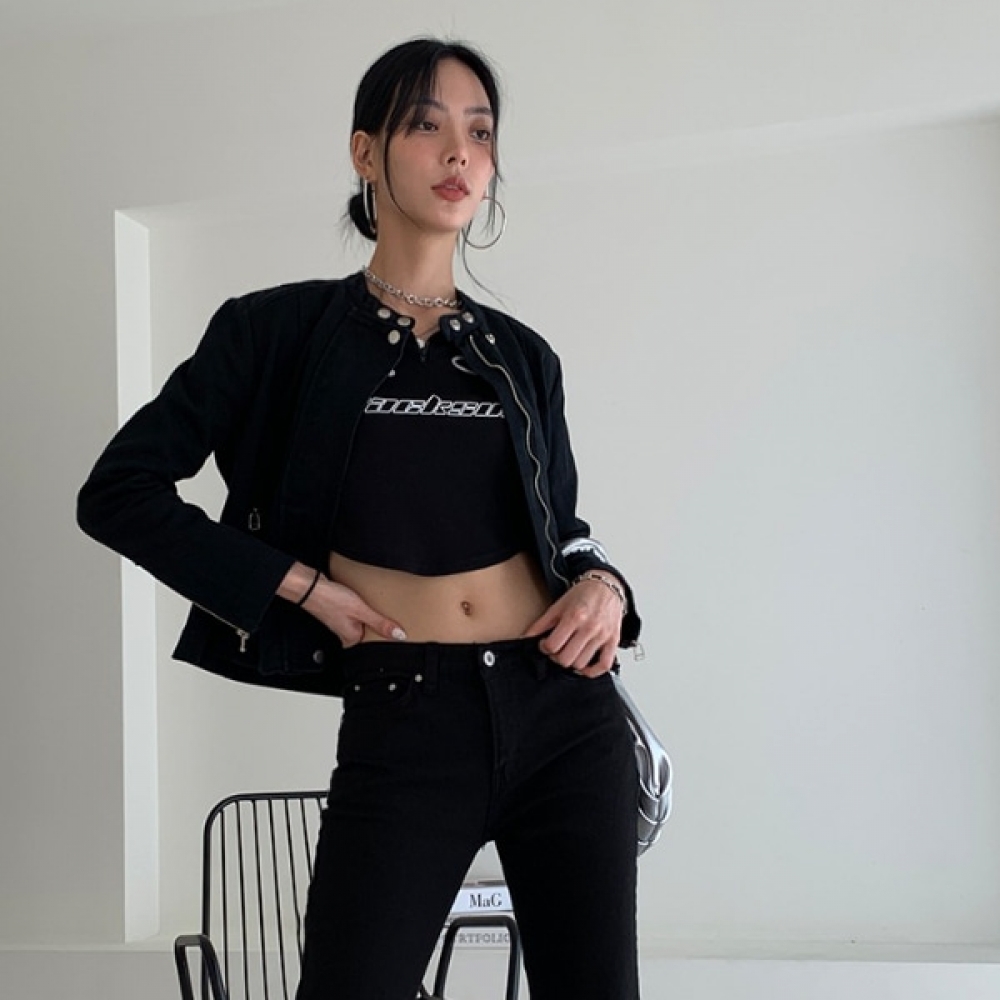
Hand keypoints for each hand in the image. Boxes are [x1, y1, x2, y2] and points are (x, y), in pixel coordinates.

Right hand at [278, 563, 405, 647]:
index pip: (374, 640)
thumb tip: (399, 636)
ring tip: (372, 602)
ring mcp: (340, 621)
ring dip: (367, 611)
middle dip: (376, 620)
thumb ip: (380, 623)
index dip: (385, 631)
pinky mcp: (337, 610)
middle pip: (368, 629)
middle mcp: (345, 632)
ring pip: (361, 619)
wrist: (309, 586)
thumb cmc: (330, 599)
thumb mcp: (361, 611)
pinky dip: (359, 605)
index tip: (395, 623)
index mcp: (352, 637)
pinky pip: (354, 611)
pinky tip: (360, 597)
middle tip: (384, 611)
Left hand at [522, 574, 623, 676]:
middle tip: (556, 650)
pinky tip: (584, 667)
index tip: (545, 644)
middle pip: (566, 658)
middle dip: (556, 657)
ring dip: (571, 663)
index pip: (553, 645)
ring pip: (581, 664)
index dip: (544, 647)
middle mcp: (589, 628)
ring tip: (569, 653)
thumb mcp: (559, 605)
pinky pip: (604, 665)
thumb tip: (526, 637)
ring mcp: (602, 636)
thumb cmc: (583, 594)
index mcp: (574, 617)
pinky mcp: (613, 641)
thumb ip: (541, 623)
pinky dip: (593, 671)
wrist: (606, 586)